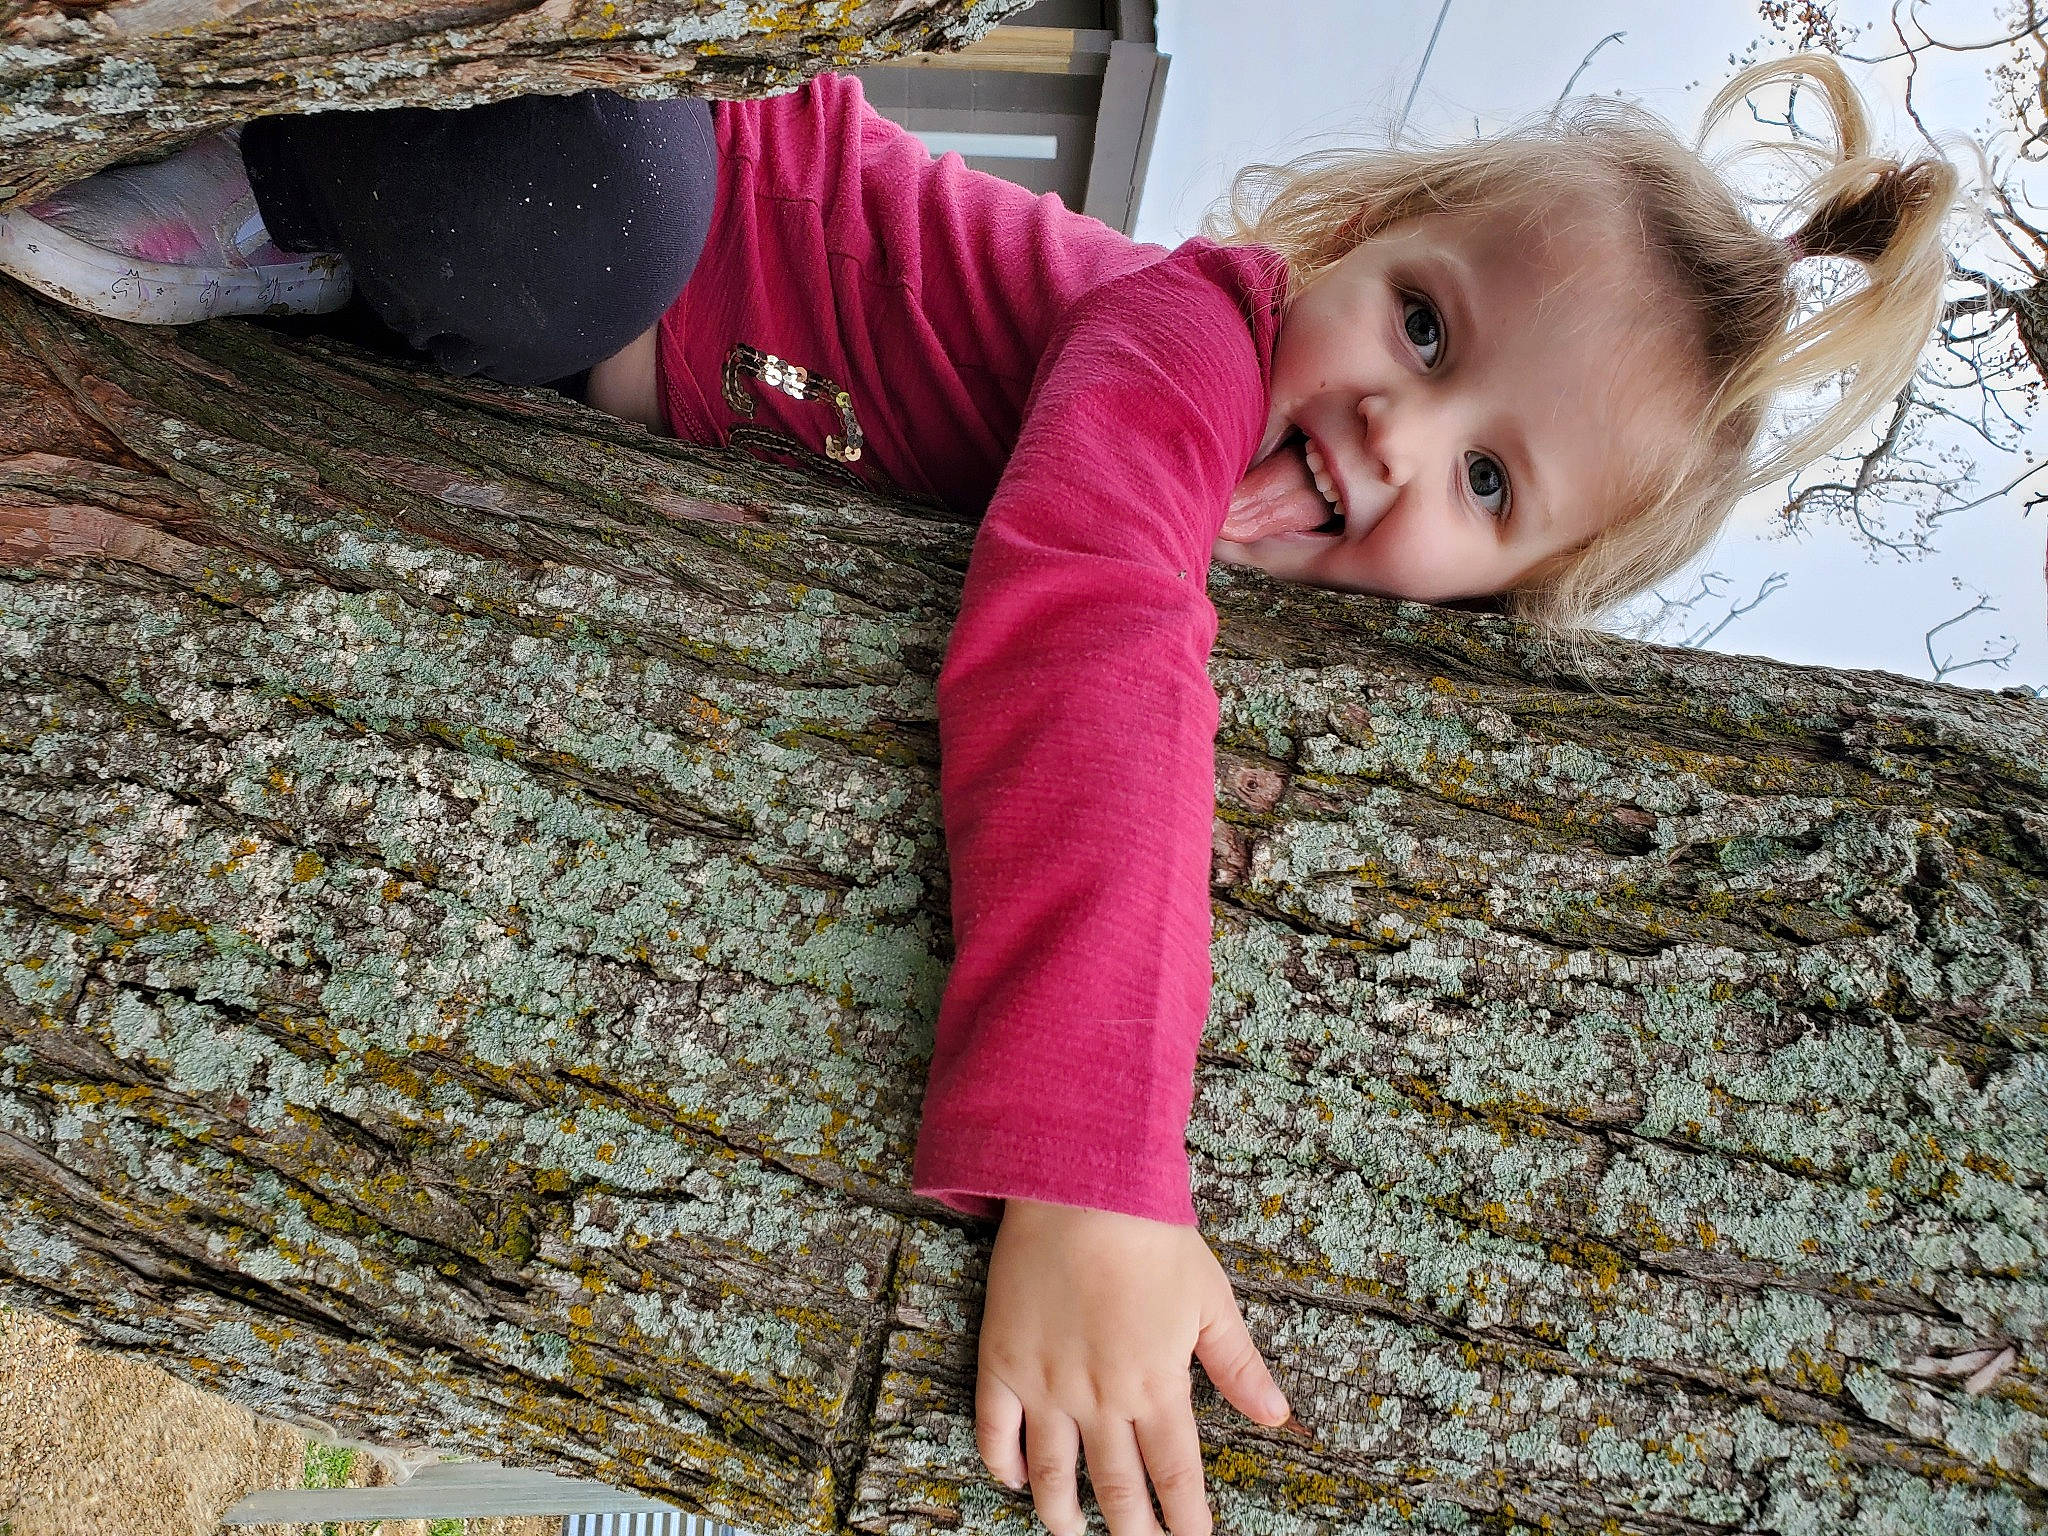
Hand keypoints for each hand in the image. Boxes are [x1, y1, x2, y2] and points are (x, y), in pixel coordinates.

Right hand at [974, 1198, 1292, 1535]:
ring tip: (1072, 1530)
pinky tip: (1013, 1480)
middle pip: (1117, 1491)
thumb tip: (1279, 1416)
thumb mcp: (1210, 1300)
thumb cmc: (1151, 1236)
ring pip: (1051, 1475)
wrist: (1080, 1188)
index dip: (1186, 1523)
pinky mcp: (1004, 1361)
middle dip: (1133, 1533)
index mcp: (1157, 1387)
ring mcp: (1047, 1384)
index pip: (1175, 1477)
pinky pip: (996, 1430)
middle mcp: (1100, 1399)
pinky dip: (1003, 1464)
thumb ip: (1239, 1366)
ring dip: (1063, 1513)